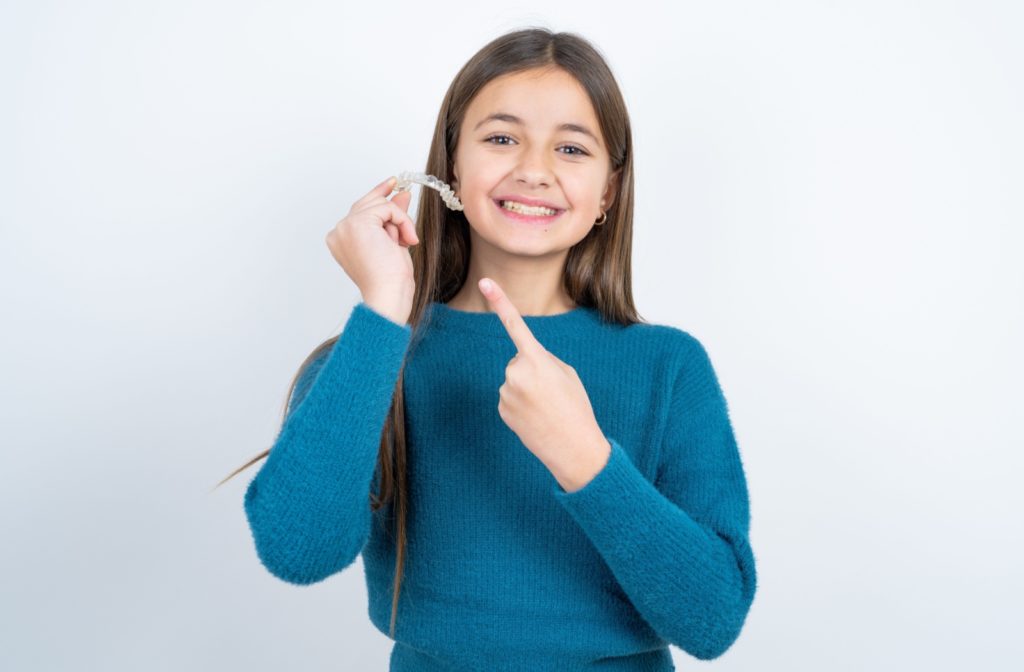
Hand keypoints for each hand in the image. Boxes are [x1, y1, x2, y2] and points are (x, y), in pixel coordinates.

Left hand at [478, 278, 611, 491]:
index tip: (485, 281)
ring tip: (546, 407)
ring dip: (527, 390)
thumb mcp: (566, 374)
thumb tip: (520, 364)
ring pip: (513, 380)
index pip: (515, 324)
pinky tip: (535, 417)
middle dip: (532, 371)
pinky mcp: (501, 409)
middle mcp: (515, 373)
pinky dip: (521, 404)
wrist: (573, 448)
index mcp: (536, 359)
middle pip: (518, 360)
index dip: (500, 301)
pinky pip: (510, 397)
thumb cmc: (576, 407)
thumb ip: (542, 360)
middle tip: (552, 393)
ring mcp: (505, 393)